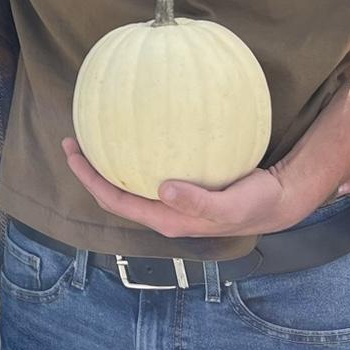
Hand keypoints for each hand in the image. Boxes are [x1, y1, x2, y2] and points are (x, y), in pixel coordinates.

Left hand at [63, 137, 303, 239]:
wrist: (277, 200)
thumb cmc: (254, 204)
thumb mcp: (230, 206)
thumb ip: (198, 202)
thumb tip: (164, 190)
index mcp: (166, 219)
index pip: (116, 201)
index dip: (90, 180)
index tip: (72, 153)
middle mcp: (163, 211)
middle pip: (114, 193)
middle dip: (88, 171)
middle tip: (71, 141)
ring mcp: (171, 200)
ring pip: (128, 183)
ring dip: (106, 164)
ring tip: (92, 136)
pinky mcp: (182, 187)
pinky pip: (148, 170)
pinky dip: (133, 153)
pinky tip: (135, 131)